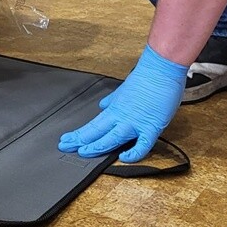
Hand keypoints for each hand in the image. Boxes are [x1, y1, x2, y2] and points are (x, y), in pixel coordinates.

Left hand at [58, 44, 187, 163]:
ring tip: (84, 152)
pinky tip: (124, 158)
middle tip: (65, 147)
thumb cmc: (145, 77)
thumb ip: (112, 100)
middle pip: (97, 131)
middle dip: (80, 140)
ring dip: (97, 146)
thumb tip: (103, 106)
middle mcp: (122, 116)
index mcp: (115, 108)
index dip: (78, 134)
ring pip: (113, 138)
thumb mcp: (123, 89)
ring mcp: (135, 122)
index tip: (66, 139)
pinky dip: (133, 153)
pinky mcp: (152, 126)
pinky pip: (142, 144)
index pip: (92, 125)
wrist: (160, 69)